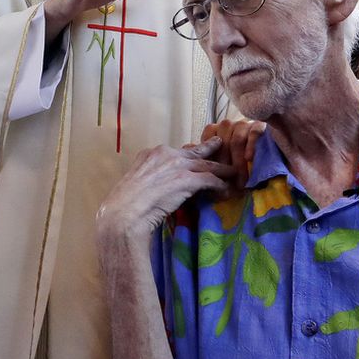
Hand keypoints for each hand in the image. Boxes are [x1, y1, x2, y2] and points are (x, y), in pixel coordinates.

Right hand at [96, 139, 231, 247]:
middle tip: (219, 144)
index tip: (195, 157)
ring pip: (207, 165)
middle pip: (194, 152)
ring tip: (234, 172)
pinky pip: (209, 180)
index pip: (175, 152)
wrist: (124, 214)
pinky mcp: (186, 180)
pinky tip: (226, 190)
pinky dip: (220, 185)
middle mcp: (165, 154)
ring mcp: (177, 165)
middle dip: (209, 150)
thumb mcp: (135, 184)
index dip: (187, 156)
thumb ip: (149, 180)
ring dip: (222, 170)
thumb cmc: (124, 206)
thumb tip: (157, 189)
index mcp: (150, 154)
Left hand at [201, 118, 263, 192]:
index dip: (212, 161)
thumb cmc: (234, 159)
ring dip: (238, 162)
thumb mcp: (216, 159)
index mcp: (214, 131)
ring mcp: (242, 124)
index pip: (207, 141)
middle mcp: (226, 125)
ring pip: (237, 140)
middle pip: (223, 143)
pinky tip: (249, 158)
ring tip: (240, 180)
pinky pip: (254, 132)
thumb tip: (185, 150)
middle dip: (226, 166)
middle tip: (229, 187)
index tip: (213, 179)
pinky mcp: (259, 126)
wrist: (264, 150)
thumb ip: (202, 156)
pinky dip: (251, 145)